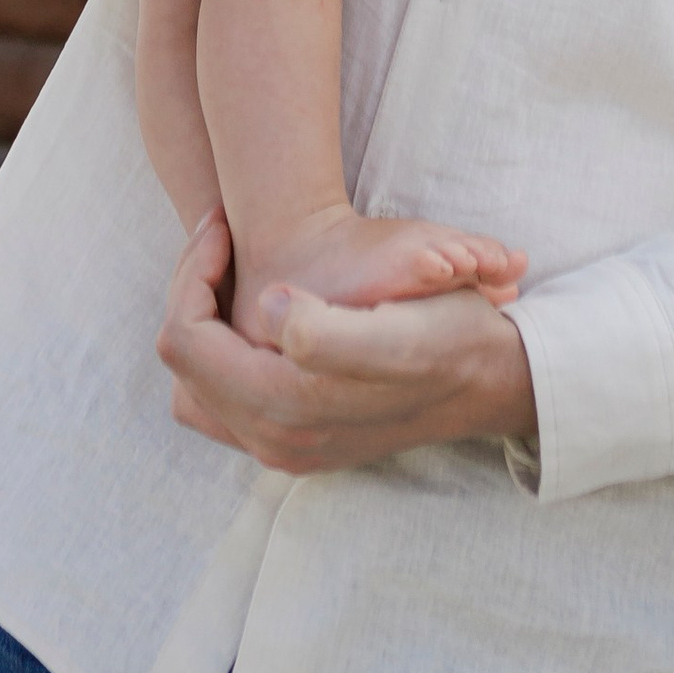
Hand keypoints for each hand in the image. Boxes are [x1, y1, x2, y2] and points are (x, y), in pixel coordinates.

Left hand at [159, 213, 535, 474]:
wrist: (491, 376)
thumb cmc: (446, 339)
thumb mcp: (399, 333)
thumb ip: (324, 335)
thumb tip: (267, 313)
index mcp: (286, 411)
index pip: (184, 342)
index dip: (193, 274)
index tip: (224, 226)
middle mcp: (274, 441)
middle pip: (182, 364)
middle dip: (192, 289)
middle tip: (223, 235)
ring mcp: (283, 446)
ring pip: (196, 385)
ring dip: (202, 320)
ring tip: (233, 266)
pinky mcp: (297, 438)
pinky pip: (224, 398)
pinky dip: (223, 350)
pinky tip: (261, 307)